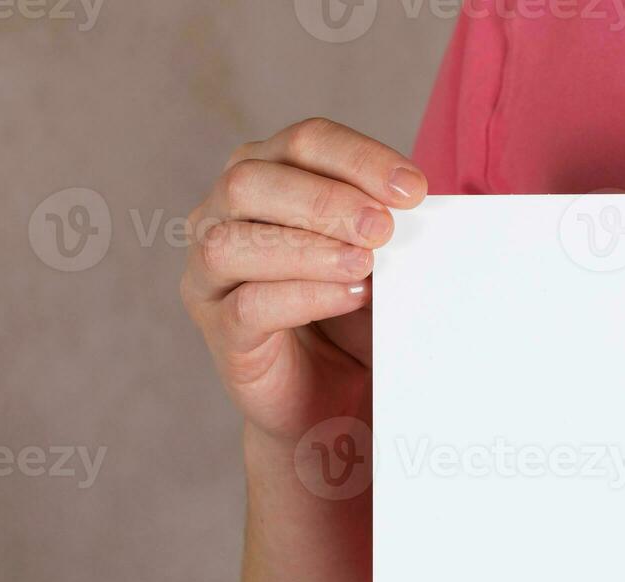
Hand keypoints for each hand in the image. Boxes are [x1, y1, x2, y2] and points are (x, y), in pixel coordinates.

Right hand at [179, 117, 426, 443]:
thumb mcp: (375, 256)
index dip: (358, 158)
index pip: (303, 142)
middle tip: (383, 228)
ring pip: (232, 240)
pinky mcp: (219, 331)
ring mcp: (209, 275)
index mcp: (264, 177)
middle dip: (326, 199)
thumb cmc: (349, 313)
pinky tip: (349, 296)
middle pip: (252, 178)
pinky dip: (304, 295)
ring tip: (365, 263)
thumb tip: (415, 199)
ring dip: (307, 246)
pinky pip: (248, 304)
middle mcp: (219, 216)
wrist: (329, 397)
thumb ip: (385, 222)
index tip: (413, 189)